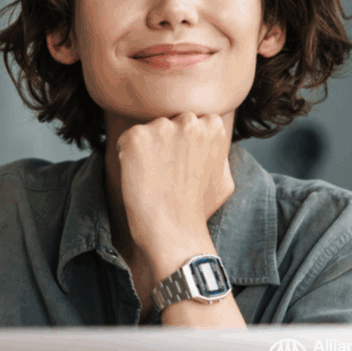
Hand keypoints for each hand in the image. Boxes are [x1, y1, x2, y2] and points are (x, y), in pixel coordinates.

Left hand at [115, 113, 234, 269]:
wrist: (173, 230)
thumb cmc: (198, 210)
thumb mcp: (225, 180)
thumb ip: (220, 155)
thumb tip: (213, 143)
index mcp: (212, 126)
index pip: (191, 120)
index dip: (183, 143)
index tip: (181, 163)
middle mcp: (188, 121)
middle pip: (168, 121)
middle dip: (164, 140)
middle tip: (164, 171)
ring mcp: (161, 127)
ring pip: (147, 131)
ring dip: (146, 149)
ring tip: (152, 178)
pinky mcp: (136, 137)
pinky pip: (125, 140)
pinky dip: (126, 156)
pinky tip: (138, 177)